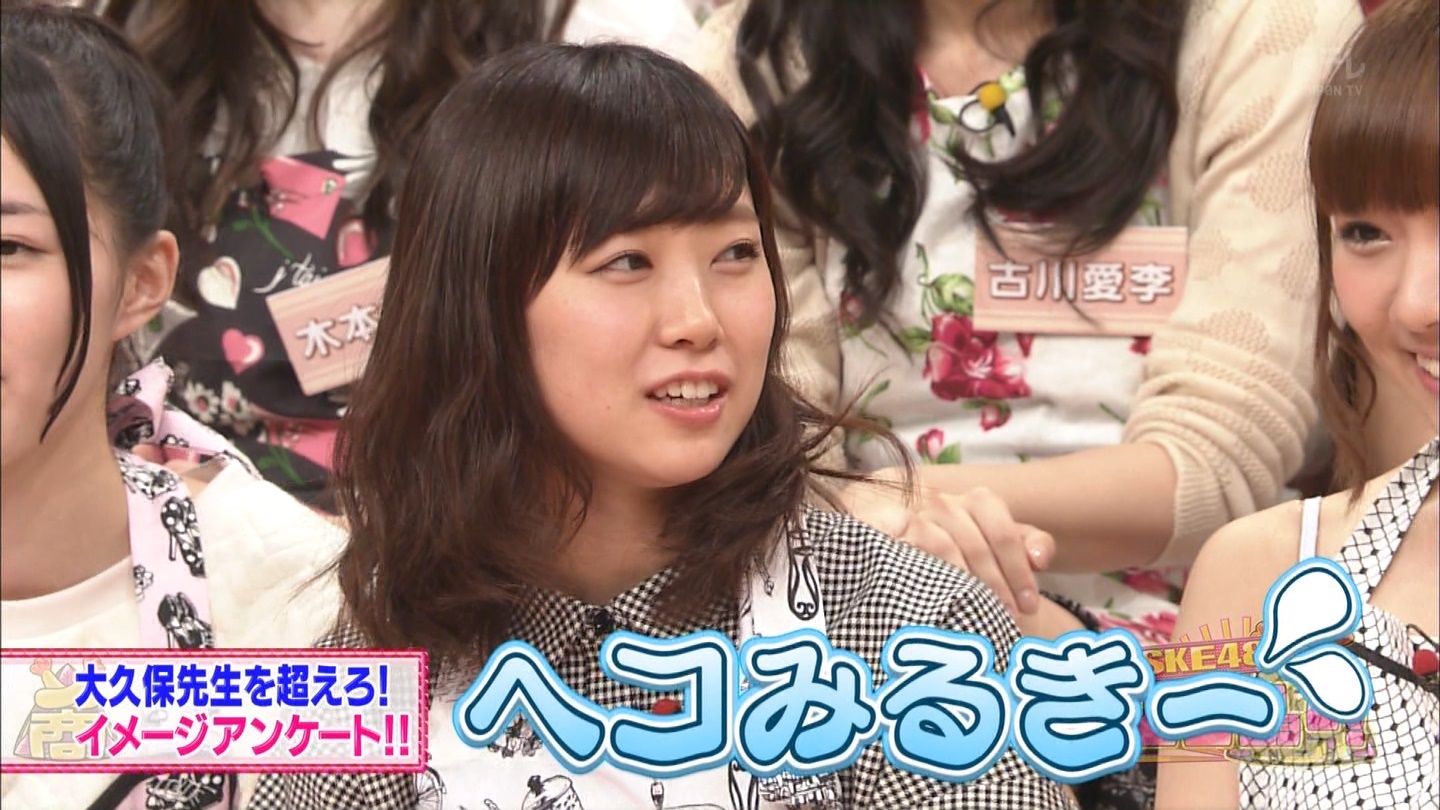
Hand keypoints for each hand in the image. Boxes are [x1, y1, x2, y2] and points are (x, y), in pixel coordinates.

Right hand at [840, 470, 1055, 614]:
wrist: (898, 526)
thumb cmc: (960, 543)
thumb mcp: (997, 538)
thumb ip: (1028, 543)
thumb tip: (1041, 558)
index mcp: (978, 500)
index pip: (1004, 532)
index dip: (1019, 570)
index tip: (1030, 606)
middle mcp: (945, 501)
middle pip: (978, 545)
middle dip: (998, 585)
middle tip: (1010, 619)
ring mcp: (915, 515)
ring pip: (946, 549)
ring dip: (967, 585)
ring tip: (981, 616)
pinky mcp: (887, 530)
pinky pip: (912, 553)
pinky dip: (930, 575)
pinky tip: (941, 598)